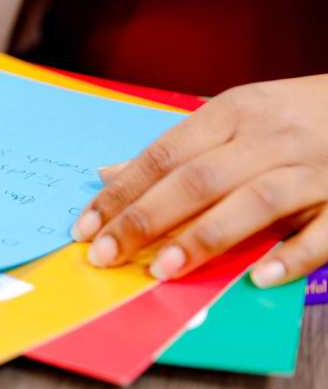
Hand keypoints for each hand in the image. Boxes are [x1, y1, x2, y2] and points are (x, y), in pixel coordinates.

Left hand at [71, 74, 327, 286]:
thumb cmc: (295, 116)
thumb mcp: (235, 119)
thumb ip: (176, 152)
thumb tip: (108, 176)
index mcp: (234, 112)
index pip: (163, 156)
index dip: (121, 194)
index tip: (85, 227)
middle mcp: (270, 136)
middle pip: (197, 180)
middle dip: (146, 220)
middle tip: (107, 255)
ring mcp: (314, 167)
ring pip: (253, 202)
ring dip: (204, 238)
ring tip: (163, 270)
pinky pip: (324, 230)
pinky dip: (292, 254)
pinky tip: (258, 276)